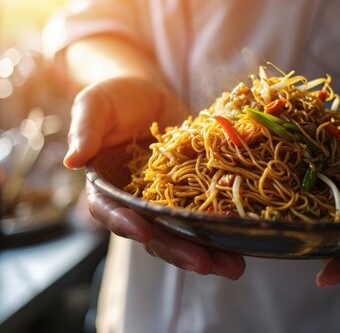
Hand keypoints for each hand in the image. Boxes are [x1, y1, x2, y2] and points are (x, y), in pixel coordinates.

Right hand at [65, 77, 244, 278]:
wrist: (149, 94)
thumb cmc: (115, 98)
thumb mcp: (96, 105)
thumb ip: (86, 129)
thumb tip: (74, 159)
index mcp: (108, 188)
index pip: (111, 212)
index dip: (125, 224)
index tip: (144, 232)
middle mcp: (137, 202)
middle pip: (155, 234)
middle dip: (179, 251)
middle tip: (204, 264)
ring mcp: (167, 200)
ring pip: (185, 232)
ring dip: (209, 250)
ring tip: (233, 265)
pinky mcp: (193, 192)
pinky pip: (207, 212)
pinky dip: (224, 227)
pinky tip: (245, 238)